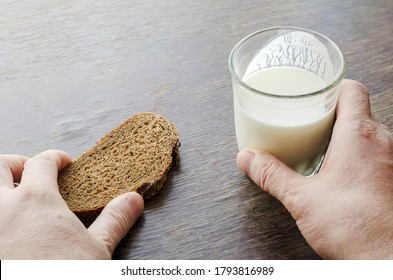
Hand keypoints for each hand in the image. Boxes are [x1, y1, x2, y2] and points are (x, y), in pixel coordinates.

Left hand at [0, 150, 143, 258]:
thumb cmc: (65, 277)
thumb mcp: (96, 251)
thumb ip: (114, 219)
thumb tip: (134, 199)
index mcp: (36, 202)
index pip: (43, 162)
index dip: (55, 157)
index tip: (63, 162)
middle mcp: (3, 209)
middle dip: (15, 163)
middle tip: (29, 171)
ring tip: (14, 198)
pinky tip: (10, 232)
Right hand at [237, 79, 392, 258]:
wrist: (386, 260)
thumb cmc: (356, 229)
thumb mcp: (302, 199)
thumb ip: (271, 175)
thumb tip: (248, 159)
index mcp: (359, 137)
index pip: (351, 91)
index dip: (331, 86)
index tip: (312, 93)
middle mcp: (381, 142)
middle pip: (356, 110)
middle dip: (329, 112)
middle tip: (305, 119)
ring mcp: (391, 160)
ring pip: (365, 132)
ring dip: (341, 134)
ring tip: (316, 143)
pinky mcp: (391, 178)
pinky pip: (373, 152)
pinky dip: (353, 152)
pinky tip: (336, 171)